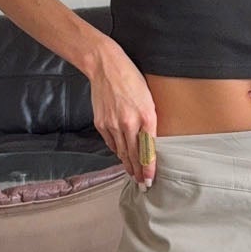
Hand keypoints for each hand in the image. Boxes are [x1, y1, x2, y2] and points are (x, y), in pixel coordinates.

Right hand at [88, 40, 158, 185]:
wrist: (105, 66)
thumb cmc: (131, 79)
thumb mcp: (149, 99)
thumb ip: (149, 121)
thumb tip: (149, 141)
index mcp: (146, 116)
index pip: (148, 150)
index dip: (149, 168)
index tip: (150, 180)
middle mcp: (129, 123)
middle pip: (134, 155)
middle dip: (138, 172)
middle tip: (142, 185)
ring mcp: (113, 124)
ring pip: (122, 152)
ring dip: (128, 165)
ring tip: (133, 175)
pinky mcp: (101, 123)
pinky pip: (111, 143)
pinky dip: (117, 151)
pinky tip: (121, 157)